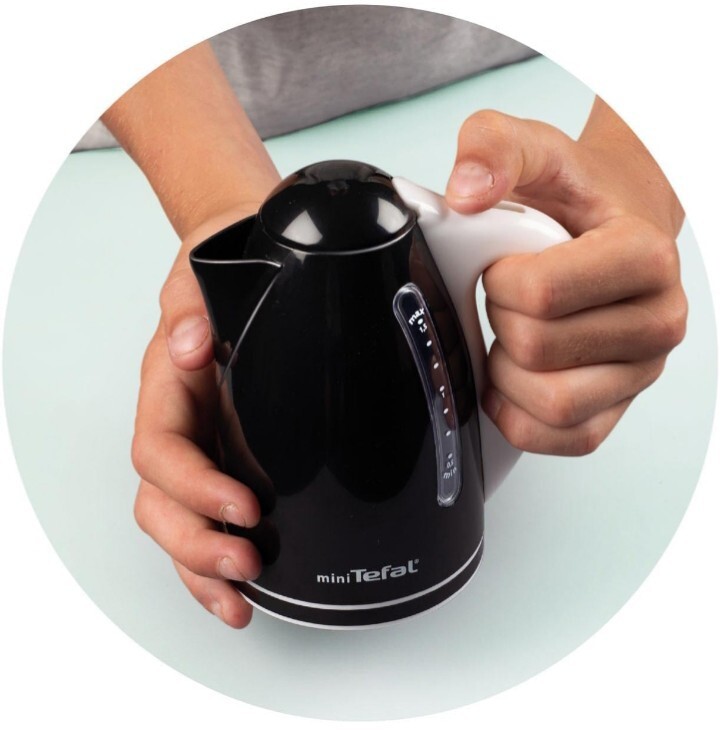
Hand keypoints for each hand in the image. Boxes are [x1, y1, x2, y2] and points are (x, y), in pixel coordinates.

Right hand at [131, 206, 264, 626]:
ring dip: (204, 568)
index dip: (194, 488)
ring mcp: (203, 442)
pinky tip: (245, 587)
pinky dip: (218, 558)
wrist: (245, 251)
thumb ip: (192, 302)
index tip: (245, 508)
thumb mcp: (204, 268)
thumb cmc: (223, 262)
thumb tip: (190, 344)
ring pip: (178, 521)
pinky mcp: (229, 452)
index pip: (160, 450)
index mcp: (168, 385)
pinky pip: (209, 516)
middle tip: (246, 566)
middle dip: (197, 545)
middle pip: (161, 502)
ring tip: (242, 597)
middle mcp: (180, 422)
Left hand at [445, 101, 686, 454]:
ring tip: (513, 335)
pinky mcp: (616, 408)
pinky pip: (559, 439)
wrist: (610, 228)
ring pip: (552, 405)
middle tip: (509, 299)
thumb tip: (464, 194)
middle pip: (538, 351)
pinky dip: (519, 417)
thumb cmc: (575, 201)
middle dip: (501, 322)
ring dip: (508, 373)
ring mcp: (640, 372)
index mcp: (644, 258)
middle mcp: (658, 320)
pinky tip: (512, 380)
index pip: (541, 295)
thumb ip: (495, 148)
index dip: (499, 281)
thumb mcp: (536, 152)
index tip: (505, 264)